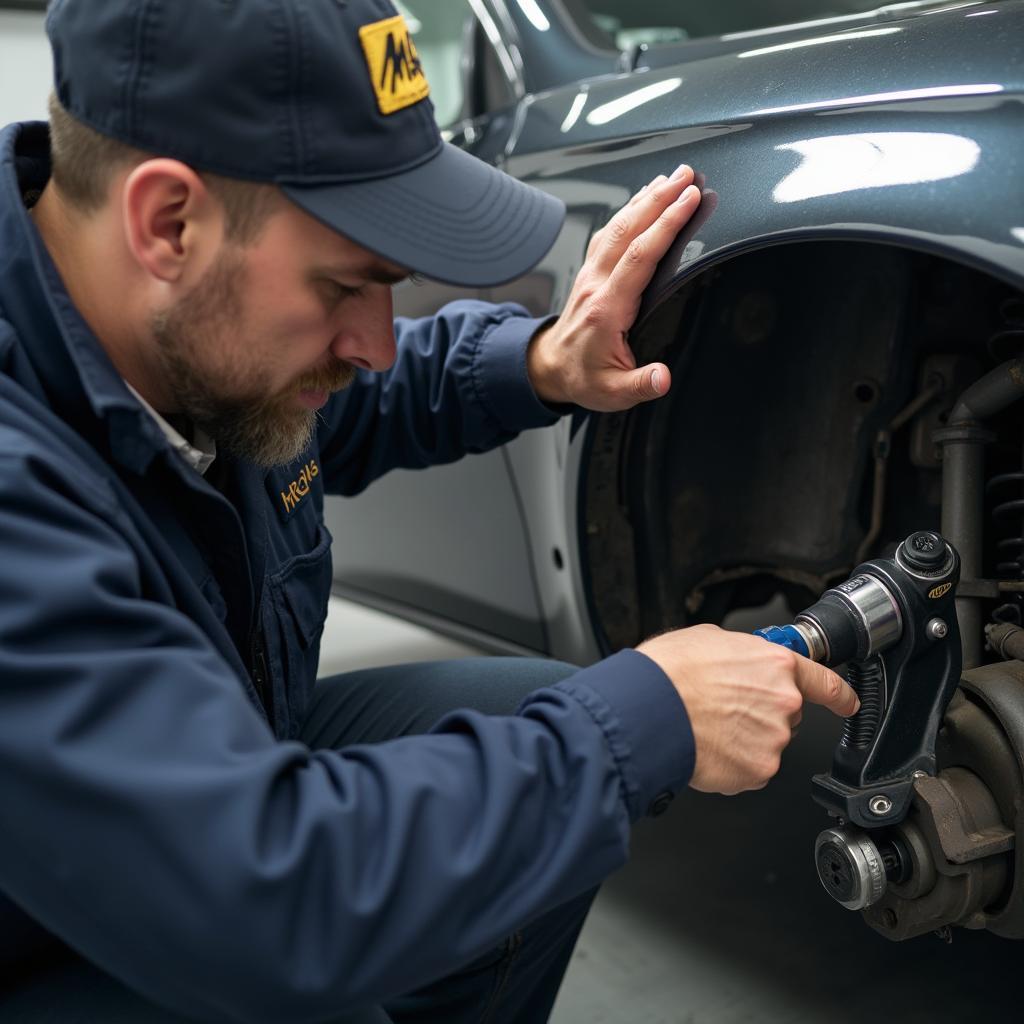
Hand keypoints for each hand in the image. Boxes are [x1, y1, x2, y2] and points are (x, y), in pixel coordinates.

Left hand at [527, 164, 700, 409]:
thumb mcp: (613, 392)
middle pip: (628, 230)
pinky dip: (629, 211)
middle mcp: (596, 284)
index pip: (638, 256)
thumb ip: (640, 384)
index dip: (665, 225)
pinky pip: (609, 233)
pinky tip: (644, 198)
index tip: (689, 201)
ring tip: (672, 177)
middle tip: (688, 175)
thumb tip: (663, 378)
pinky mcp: (591, 272)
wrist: (548, 370)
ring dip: (645, 198)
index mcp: (606, 309)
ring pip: (617, 226)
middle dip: (659, 199)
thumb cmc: (582, 378)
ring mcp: (591, 275)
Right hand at [636, 624, 858, 795]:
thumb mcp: (708, 639)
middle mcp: (784, 704)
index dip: (840, 695)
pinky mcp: (756, 771)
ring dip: (743, 739)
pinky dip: (730, 763)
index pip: (826, 683)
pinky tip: (707, 746)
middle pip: (785, 714)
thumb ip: (739, 653)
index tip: (846, 701)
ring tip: (708, 726)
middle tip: (723, 707)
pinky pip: (748, 768)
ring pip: (765, 743)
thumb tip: (737, 661)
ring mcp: (773, 741)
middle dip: (760, 713)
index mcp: (776, 665)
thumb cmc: (670, 671)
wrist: (648, 708)